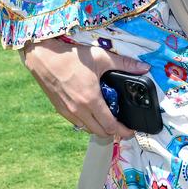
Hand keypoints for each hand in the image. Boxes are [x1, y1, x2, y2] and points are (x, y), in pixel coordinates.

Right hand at [20, 37, 148, 137]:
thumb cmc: (71, 56)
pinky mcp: (59, 109)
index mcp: (91, 100)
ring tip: (108, 119)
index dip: (123, 131)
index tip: (131, 131)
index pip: (110, 125)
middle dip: (113, 132)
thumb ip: (124, 64)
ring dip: (99, 128)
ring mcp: (67, 111)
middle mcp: (78, 110)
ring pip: (87, 129)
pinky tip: (92, 112)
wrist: (43, 56)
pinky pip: (77, 123)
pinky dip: (87, 123)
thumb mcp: (101, 57)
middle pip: (100, 132)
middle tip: (122, 126)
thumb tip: (144, 67)